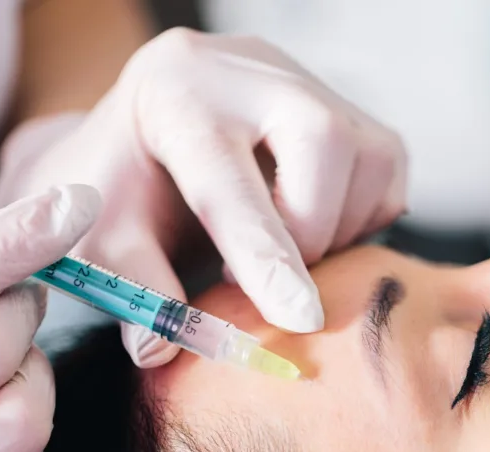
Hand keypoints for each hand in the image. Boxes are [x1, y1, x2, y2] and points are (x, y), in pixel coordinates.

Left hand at [0, 28, 407, 366]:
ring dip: (339, 229)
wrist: (142, 140)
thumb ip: (135, 293)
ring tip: (283, 251)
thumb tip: (159, 346)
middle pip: (322, 138)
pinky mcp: (341, 101)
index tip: (299, 318)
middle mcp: (243, 68)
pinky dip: (360, 217)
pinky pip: (386, 169)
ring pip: (370, 156)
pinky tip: (310, 227)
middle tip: (272, 280)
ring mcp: (300, 77)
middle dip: (312, 229)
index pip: (230, 177)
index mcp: (173, 94)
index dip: (266, 254)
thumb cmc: (121, 192)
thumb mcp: (103, 244)